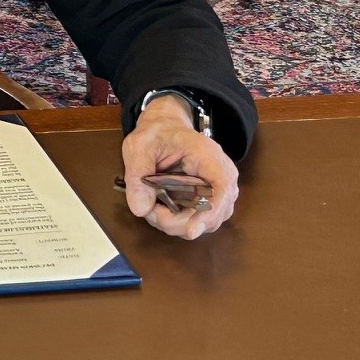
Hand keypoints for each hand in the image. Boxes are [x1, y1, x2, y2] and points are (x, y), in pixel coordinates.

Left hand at [120, 95, 239, 239]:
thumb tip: (141, 209)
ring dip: (177, 223)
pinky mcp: (211, 201)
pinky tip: (162, 210)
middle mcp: (222, 176)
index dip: (209, 213)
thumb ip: (137, 176)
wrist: (166, 129)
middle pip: (212, 214)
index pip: (220, 189)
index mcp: (208, 157)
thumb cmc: (156, 134)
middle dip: (179, 221)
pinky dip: (179, 221)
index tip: (191, 231)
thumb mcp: (138, 147)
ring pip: (205, 223)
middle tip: (150, 211)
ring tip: (153, 208)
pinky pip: (199, 220)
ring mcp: (219, 191)